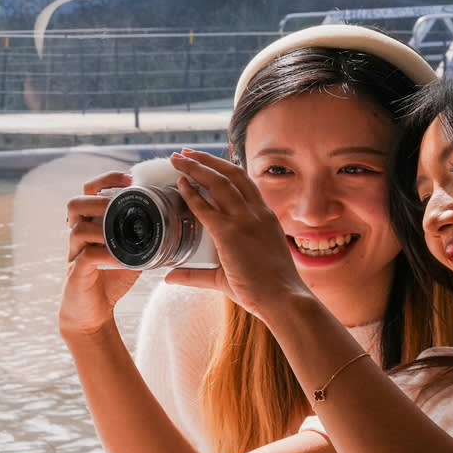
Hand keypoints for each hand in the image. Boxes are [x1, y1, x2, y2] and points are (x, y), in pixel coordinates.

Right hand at [59, 170, 142, 336]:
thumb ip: (142, 236)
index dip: (106, 179)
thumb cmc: (109, 280)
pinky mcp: (76, 273)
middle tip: (120, 204)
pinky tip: (123, 258)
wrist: (91, 314)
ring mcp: (74, 254)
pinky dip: (107, 255)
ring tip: (121, 232)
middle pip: (74, 204)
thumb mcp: (130, 252)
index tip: (129, 178)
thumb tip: (174, 220)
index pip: (89, 191)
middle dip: (98, 200)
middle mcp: (77, 236)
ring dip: (102, 228)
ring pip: (77, 229)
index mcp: (90, 225)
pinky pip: (87, 257)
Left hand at [167, 149, 310, 318]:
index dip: (222, 168)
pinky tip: (179, 186)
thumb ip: (196, 274)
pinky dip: (191, 194)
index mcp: (264, 216)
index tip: (203, 162)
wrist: (283, 299)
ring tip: (177, 158)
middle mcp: (257, 213)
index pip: (244, 182)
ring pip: (219, 183)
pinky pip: (207, 208)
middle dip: (205, 160)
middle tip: (184, 153)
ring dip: (196, 168)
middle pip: (230, 174)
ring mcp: (245, 221)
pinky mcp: (232, 234)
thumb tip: (169, 277)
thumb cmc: (263, 290)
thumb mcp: (228, 276)